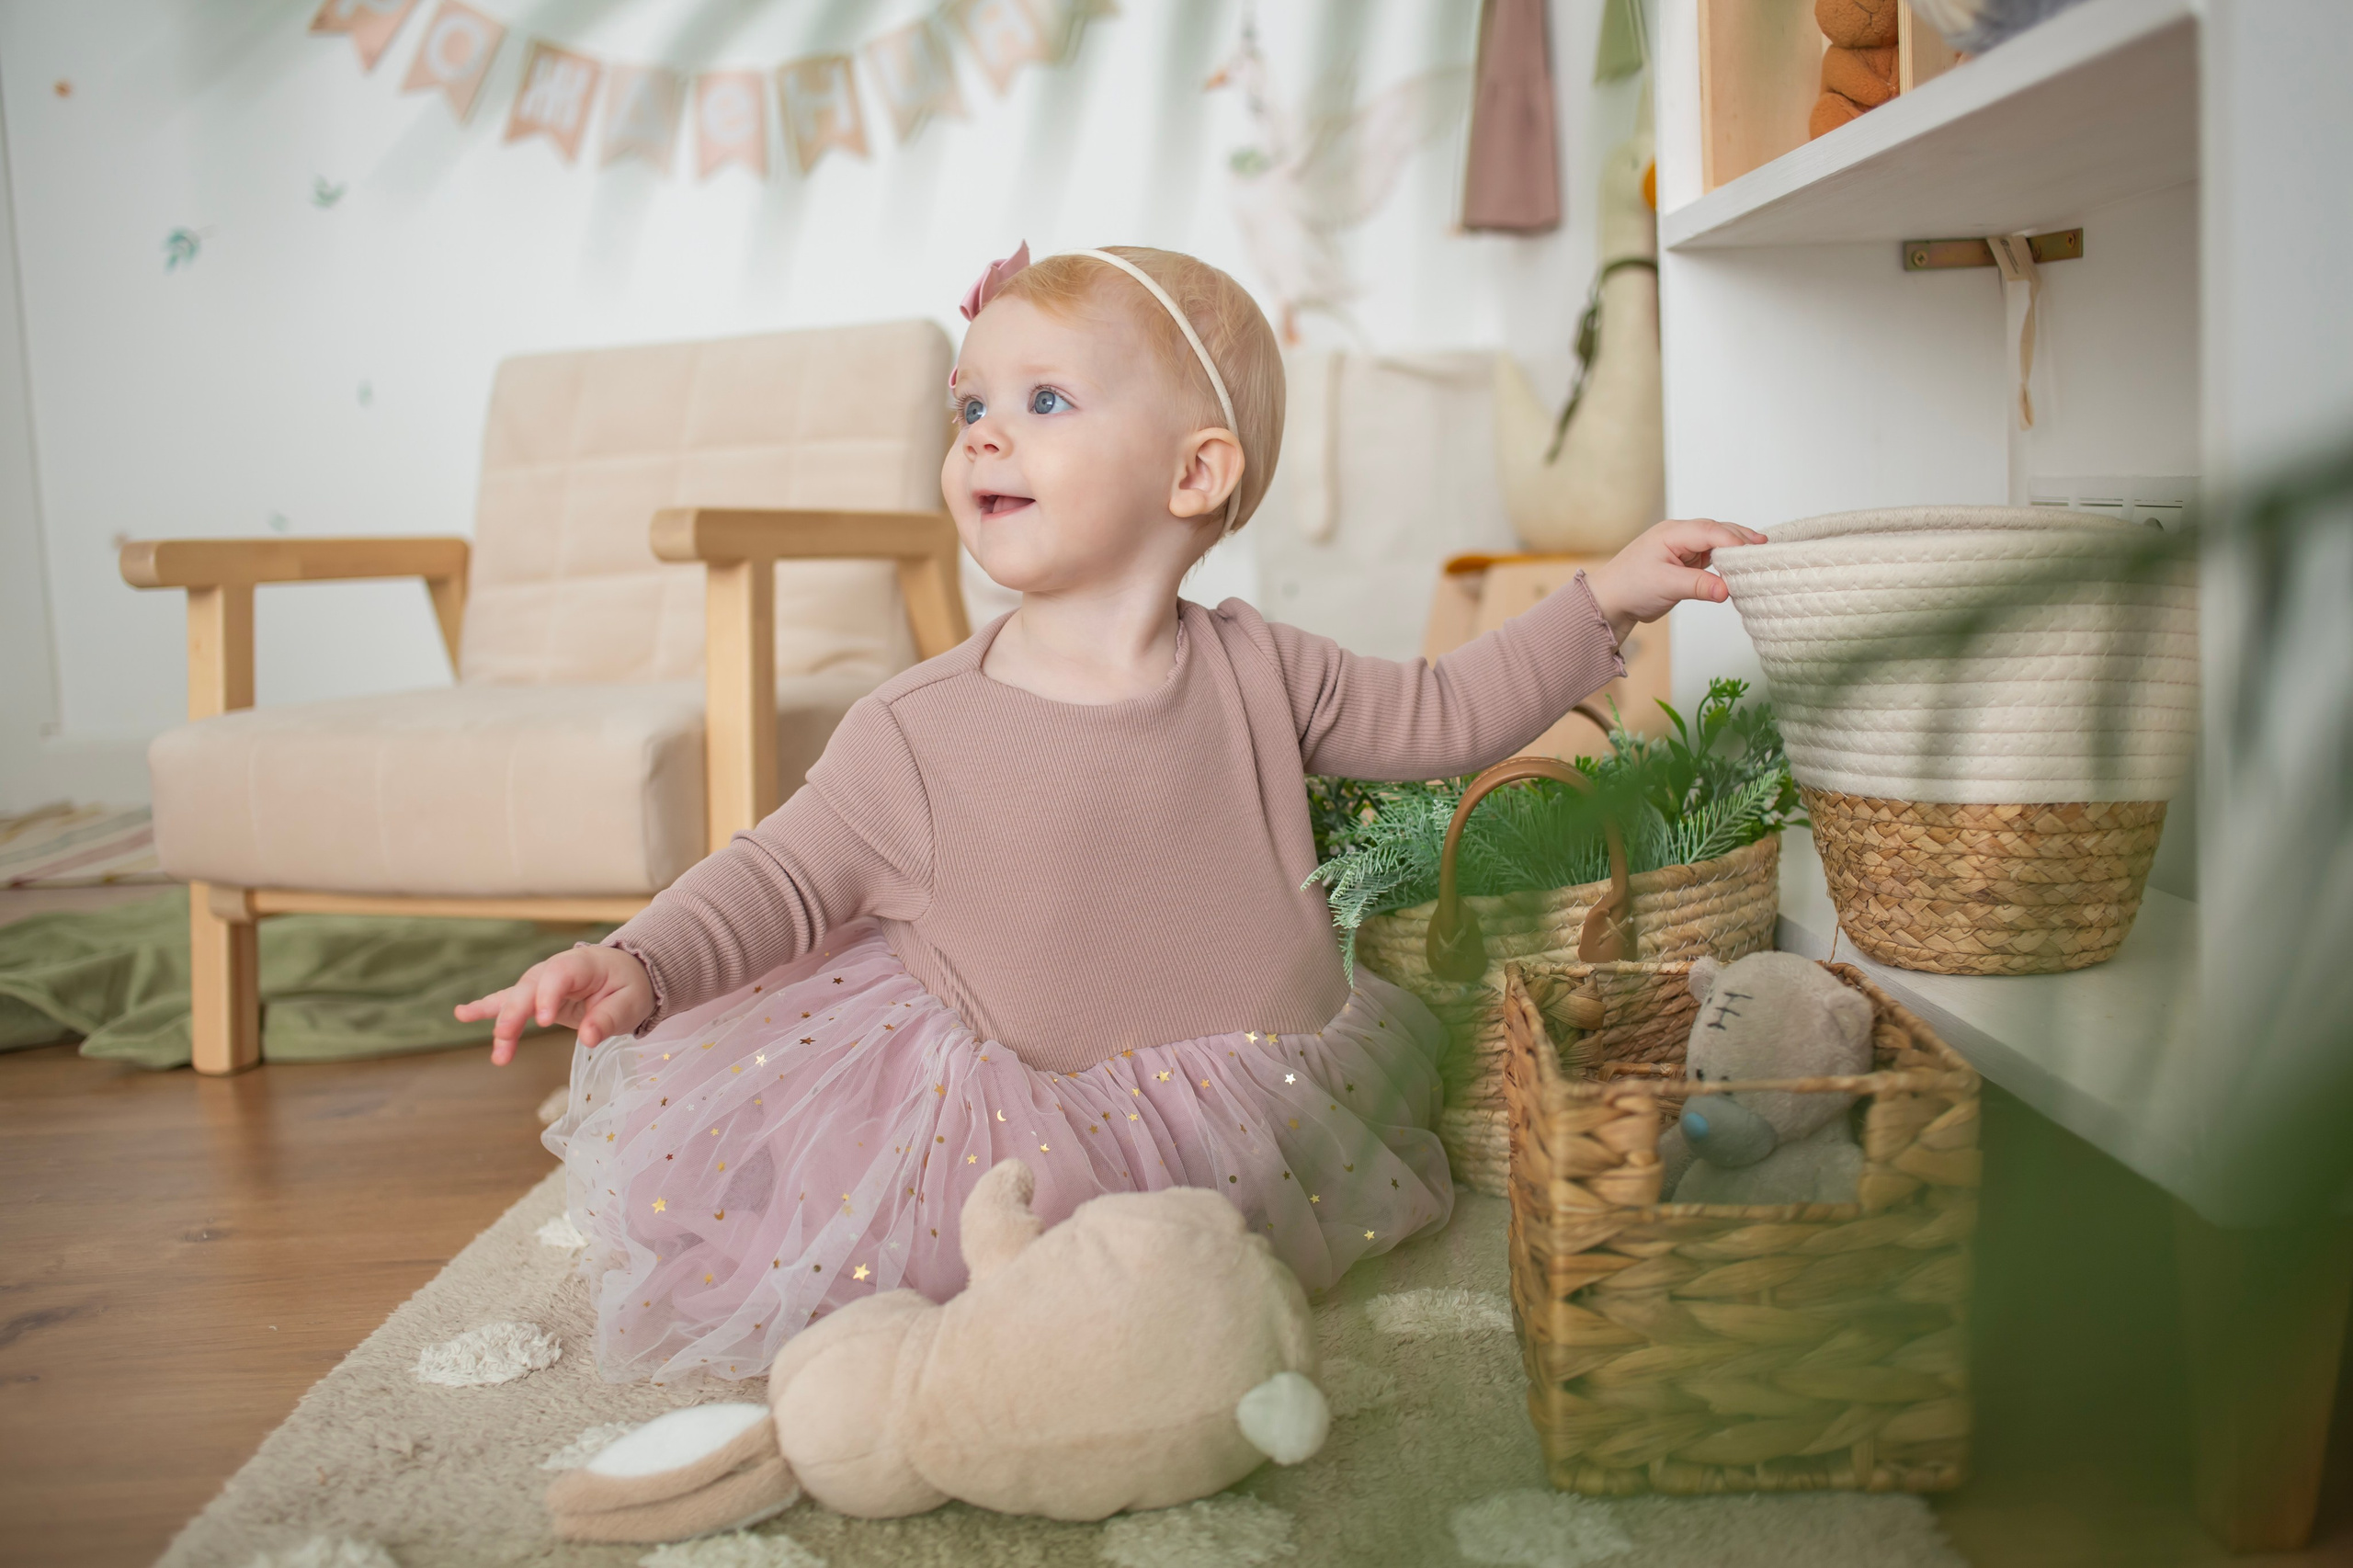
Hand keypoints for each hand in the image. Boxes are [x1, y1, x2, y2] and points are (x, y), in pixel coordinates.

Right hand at [455, 945, 653, 1065]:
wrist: (626, 975)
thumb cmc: (629, 987)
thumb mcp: (630, 1003)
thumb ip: (608, 1018)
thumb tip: (587, 1038)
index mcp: (582, 963)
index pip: (559, 975)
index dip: (547, 996)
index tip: (543, 1022)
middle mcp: (554, 968)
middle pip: (529, 987)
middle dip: (514, 1013)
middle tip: (505, 1039)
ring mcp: (541, 981)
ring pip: (514, 997)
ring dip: (501, 1022)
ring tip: (495, 1047)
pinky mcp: (534, 996)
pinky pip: (507, 1000)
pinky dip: (486, 1008)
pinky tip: (462, 1013)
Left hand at [1585, 518, 1766, 644]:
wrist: (1611, 600)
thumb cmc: (1630, 588)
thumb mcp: (1665, 586)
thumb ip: (1698, 585)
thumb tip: (1727, 589)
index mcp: (1672, 534)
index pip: (1710, 531)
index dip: (1733, 540)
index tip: (1753, 553)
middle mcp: (1679, 535)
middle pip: (1717, 531)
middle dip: (1741, 538)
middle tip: (1766, 548)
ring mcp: (1683, 547)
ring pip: (1716, 542)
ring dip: (1736, 548)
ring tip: (1759, 555)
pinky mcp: (1685, 561)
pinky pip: (1711, 555)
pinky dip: (1726, 560)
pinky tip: (1739, 567)